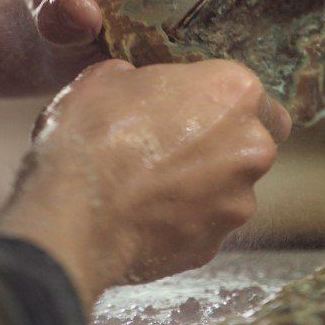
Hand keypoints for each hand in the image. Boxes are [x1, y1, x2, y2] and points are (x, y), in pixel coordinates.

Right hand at [0, 59, 290, 310]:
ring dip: (202, 186)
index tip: (191, 108)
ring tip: (150, 186)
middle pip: (252, 142)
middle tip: (174, 146)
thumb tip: (137, 84)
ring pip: (230, 188)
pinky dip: (182, 221)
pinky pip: (203, 225)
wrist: (71, 213)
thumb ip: (141, 78)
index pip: (253, 95)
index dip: (222, 102)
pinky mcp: (213, 246)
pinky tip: (143, 215)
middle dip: (222, 145)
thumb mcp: (107, 77)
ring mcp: (236, 203)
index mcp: (234, 92)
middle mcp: (250, 147)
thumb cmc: (92, 133)